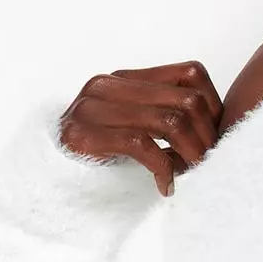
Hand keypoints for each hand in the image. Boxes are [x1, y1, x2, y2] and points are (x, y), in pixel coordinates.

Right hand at [58, 62, 222, 197]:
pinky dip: (163, 169)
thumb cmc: (99, 162)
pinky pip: (143, 144)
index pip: (190, 74)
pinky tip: (165, 187)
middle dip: (207, 137)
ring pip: (170, 121)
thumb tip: (215, 129)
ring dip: (191, 155)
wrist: (46, 185)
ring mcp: (92, 108)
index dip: (214, 107)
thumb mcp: (135, 130)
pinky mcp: (83, 136)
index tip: (214, 138)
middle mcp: (107, 85)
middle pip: (187, 100)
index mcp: (125, 79)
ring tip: (190, 175)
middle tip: (207, 164)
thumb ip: (164, 118)